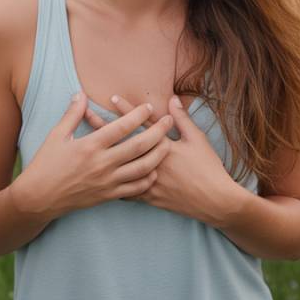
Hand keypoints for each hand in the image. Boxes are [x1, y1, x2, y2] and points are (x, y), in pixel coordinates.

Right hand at [13, 91, 172, 217]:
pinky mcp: (107, 196)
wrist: (38, 198)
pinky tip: (154, 170)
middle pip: (138, 147)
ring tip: (168, 145)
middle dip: (157, 132)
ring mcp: (106, 182)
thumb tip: (81, 94)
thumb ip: (72, 114)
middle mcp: (101, 164)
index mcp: (90, 146)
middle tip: (169, 122)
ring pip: (141, 169)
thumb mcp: (56, 136)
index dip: (137, 115)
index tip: (149, 106)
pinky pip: (134, 189)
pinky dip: (147, 179)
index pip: (121, 128)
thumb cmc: (45, 164)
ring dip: (158, 156)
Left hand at [85, 94, 242, 226]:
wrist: (214, 201)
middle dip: (104, 128)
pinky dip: (113, 184)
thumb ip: (182, 119)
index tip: (111, 98)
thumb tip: (172, 99)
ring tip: (86, 147)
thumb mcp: (197, 140)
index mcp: (164, 146)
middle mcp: (151, 162)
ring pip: (119, 166)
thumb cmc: (208, 168)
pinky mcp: (148, 197)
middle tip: (87, 116)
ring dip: (103, 154)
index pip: (142, 123)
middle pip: (123, 142)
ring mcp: (148, 181)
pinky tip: (98, 179)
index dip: (127, 110)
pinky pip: (125, 191)